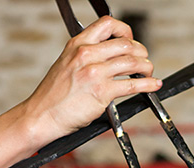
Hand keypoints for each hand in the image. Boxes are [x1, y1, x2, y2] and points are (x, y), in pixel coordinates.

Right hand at [21, 16, 161, 145]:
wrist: (40, 116)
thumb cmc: (51, 97)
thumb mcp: (64, 65)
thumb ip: (85, 57)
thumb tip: (108, 56)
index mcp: (77, 45)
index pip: (108, 25)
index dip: (125, 31)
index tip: (129, 40)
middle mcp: (86, 55)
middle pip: (126, 43)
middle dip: (140, 51)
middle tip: (142, 60)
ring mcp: (95, 73)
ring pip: (133, 62)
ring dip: (146, 67)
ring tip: (147, 72)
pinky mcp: (102, 92)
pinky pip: (132, 84)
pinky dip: (147, 84)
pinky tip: (152, 84)